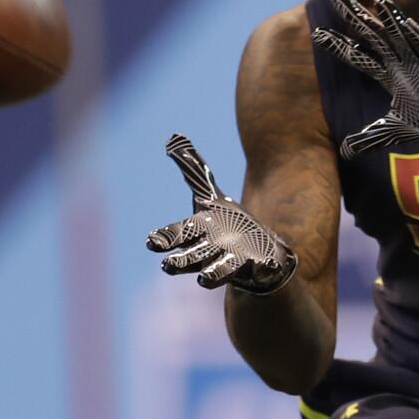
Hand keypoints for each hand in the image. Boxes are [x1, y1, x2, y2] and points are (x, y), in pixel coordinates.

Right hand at [146, 133, 297, 294]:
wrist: (254, 252)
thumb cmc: (224, 224)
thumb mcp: (209, 194)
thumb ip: (192, 169)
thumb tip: (173, 137)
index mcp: (199, 231)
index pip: (178, 234)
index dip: (165, 238)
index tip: (151, 242)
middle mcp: (213, 250)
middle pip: (194, 256)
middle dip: (182, 261)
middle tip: (168, 266)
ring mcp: (235, 260)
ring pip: (222, 269)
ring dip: (213, 273)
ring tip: (204, 281)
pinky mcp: (258, 266)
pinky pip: (263, 269)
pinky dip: (265, 268)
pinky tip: (268, 266)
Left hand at [311, 0, 418, 158]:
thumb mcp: (393, 131)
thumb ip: (369, 137)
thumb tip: (344, 151)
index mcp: (390, 76)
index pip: (359, 57)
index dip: (339, 45)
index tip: (317, 33)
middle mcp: (402, 65)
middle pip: (374, 37)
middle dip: (356, 19)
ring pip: (399, 35)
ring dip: (387, 18)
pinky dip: (414, 33)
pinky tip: (402, 19)